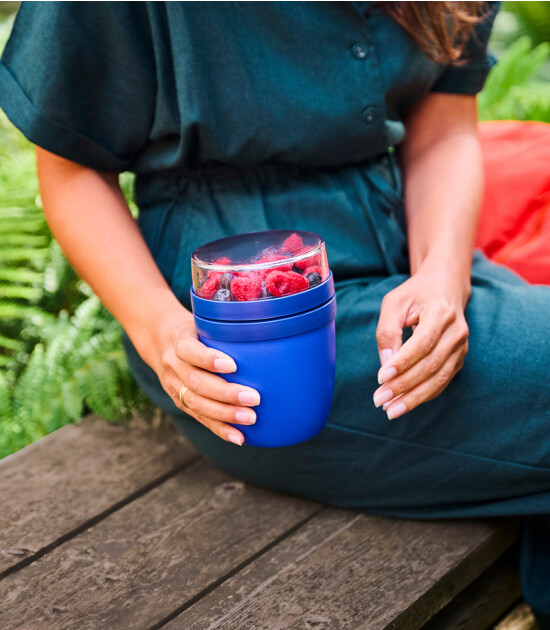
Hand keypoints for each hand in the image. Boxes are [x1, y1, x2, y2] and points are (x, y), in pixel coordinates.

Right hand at [143, 310, 259, 445]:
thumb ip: (226, 329)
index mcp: (180, 341)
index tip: (232, 365)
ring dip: (225, 414)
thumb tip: (268, 331)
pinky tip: (239, 437)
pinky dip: (220, 429)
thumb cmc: (197, 332)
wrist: (162, 343)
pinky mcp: (181, 403)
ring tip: (250, 418)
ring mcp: (175, 386)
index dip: (209, 359)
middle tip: (254, 398)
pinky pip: (200, 418)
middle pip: (196, 382)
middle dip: (226, 393)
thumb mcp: (204, 322)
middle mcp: (174, 365)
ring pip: (197, 403)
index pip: (190, 351)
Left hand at [372, 267, 469, 419]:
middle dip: (403, 386)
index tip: (381, 378)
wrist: (446, 288)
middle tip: (379, 399)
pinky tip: (404, 404)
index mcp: (441, 313)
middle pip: (430, 365)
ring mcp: (461, 347)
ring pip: (439, 379)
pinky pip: (442, 382)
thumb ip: (388, 330)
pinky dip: (423, 396)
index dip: (402, 363)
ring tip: (390, 410)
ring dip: (413, 398)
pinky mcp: (459, 359)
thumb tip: (385, 364)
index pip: (423, 343)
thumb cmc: (415, 294)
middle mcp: (456, 332)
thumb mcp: (394, 303)